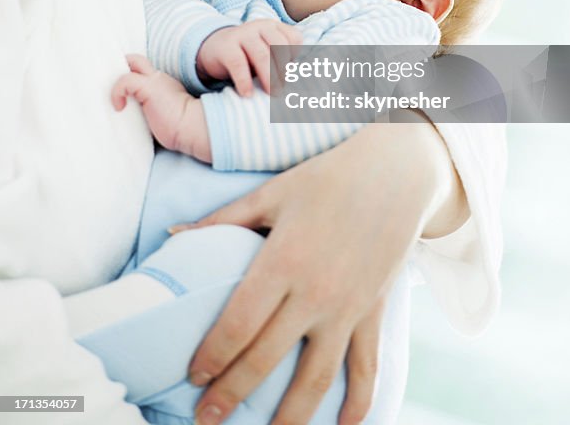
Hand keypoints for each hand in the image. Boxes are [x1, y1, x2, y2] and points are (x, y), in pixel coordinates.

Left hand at [112, 54, 207, 158]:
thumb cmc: (179, 129)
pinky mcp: (149, 87)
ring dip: (117, 78)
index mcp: (162, 84)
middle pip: (136, 60)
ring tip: (116, 97)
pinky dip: (117, 92)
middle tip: (115, 89)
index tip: (121, 93)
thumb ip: (149, 111)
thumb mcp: (161, 116)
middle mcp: (158, 78)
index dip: (129, 75)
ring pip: (131, 62)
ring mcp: (155, 80)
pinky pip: (126, 80)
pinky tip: (119, 106)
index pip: (142, 70)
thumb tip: (131, 122)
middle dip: (121, 68)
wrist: (193, 128)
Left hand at [170, 121, 465, 424]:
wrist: (397, 171)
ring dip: (289, 417)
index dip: (212, 356)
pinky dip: (358, 402)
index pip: (238, 324)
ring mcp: (349, 307)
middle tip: (206, 420)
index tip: (192, 377)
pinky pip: (366, 366)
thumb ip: (223, 219)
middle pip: (266, 357)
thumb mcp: (272, 192)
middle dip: (231, 394)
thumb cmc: (328, 177)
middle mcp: (315, 291)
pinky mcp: (374, 311)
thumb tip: (172, 234)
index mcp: (283, 260)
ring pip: (316, 378)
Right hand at [197, 20, 302, 95]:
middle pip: (279, 47)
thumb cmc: (247, 55)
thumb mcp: (266, 53)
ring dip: (269, 77)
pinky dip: (244, 81)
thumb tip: (298, 85)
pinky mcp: (226, 46)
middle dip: (284, 70)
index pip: (294, 38)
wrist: (213, 48)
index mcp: (274, 27)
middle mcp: (260, 26)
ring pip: (261, 55)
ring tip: (272, 94)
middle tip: (283, 90)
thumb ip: (280, 62)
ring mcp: (242, 34)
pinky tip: (247, 95)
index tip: (291, 75)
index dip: (295, 57)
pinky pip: (238, 63)